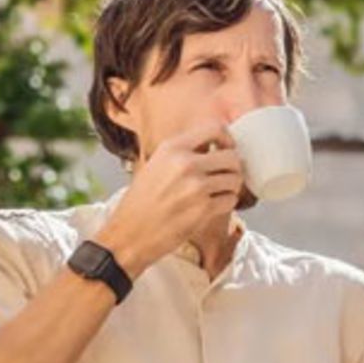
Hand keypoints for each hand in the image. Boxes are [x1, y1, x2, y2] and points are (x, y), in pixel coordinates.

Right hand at [95, 122, 242, 274]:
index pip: (215, 129)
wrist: (128, 233)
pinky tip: (213, 207)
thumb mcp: (155, 164)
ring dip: (231, 187)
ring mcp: (195, 187)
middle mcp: (185, 164)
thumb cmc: (140, 202)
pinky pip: (231, 200)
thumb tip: (215, 146)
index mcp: (172, 148)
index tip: (225, 150)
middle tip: (225, 176)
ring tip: (218, 193)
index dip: (227, 139)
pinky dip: (226, 204)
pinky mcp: (202, 210)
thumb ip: (183, 153)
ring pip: (235, 179)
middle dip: (233, 168)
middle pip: (231, 156)